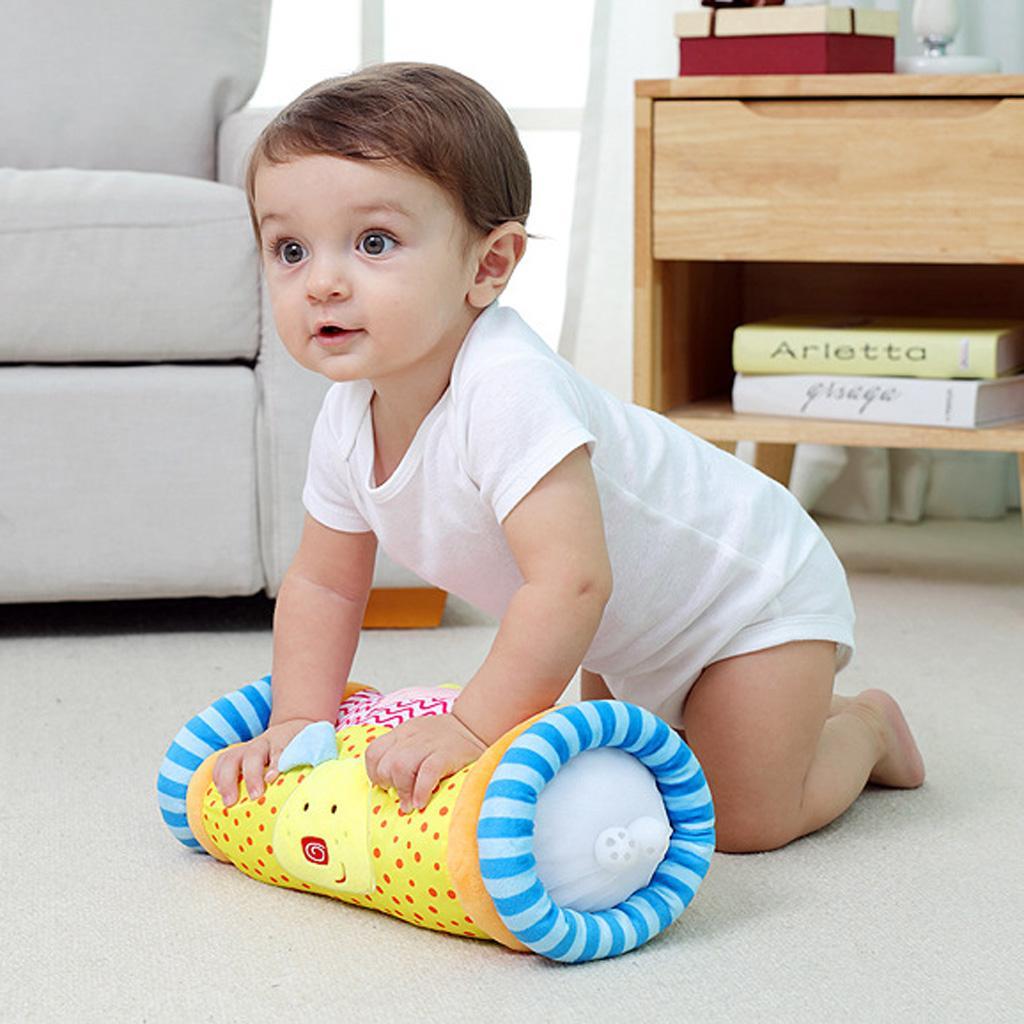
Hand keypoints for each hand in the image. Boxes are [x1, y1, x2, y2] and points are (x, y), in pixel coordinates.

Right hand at [212, 718, 316, 806]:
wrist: (294, 727)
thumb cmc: (305, 744)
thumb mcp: (316, 748)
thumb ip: (316, 760)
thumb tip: (320, 781)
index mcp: (286, 740)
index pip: (281, 750)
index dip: (276, 763)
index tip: (273, 778)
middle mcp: (265, 742)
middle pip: (254, 754)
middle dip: (252, 775)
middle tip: (255, 796)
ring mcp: (248, 747)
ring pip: (232, 757)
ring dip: (228, 779)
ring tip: (229, 802)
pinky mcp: (237, 754)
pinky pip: (222, 762)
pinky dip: (217, 777)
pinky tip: (218, 794)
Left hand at [364, 714, 486, 811]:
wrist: (476, 726)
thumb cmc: (446, 739)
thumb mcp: (418, 738)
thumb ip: (402, 754)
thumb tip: (388, 785)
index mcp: (402, 732)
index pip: (373, 752)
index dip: (374, 773)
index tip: (386, 785)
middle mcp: (411, 736)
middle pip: (384, 762)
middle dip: (388, 783)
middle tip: (400, 794)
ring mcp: (429, 744)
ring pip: (400, 766)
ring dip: (402, 790)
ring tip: (410, 803)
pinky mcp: (446, 754)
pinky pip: (426, 773)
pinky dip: (420, 791)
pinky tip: (422, 802)